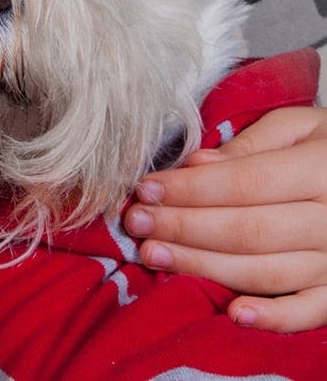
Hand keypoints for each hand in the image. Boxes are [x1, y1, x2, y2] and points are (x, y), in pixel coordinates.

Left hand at [124, 107, 326, 332]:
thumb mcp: (301, 127)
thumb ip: (251, 143)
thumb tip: (197, 164)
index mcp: (322, 169)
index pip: (246, 183)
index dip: (190, 189)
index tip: (146, 189)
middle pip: (247, 230)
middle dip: (183, 227)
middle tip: (136, 222)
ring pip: (264, 271)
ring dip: (203, 266)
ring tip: (152, 254)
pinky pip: (309, 312)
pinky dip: (273, 317)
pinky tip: (233, 312)